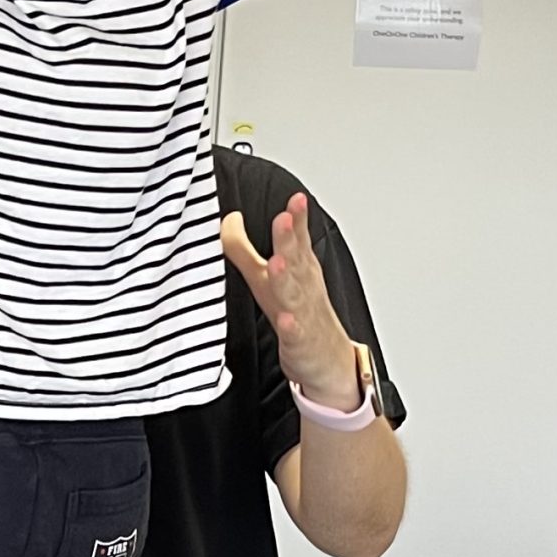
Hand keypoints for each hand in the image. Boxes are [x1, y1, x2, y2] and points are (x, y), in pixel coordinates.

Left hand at [223, 193, 360, 408]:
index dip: (296, 218)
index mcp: (297, 269)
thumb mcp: (268, 275)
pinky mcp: (299, 341)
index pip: (297, 238)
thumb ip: (245, 247)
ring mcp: (302, 313)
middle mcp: (301, 286)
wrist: (327, 358)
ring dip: (285, 277)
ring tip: (278, 262)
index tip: (296, 198)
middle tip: (283, 219)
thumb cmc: (297, 311)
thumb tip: (230, 218)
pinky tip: (286, 319)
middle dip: (288, 239)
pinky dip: (290, 326)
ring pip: (293, 293)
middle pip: (295, 259)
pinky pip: (294, 333)